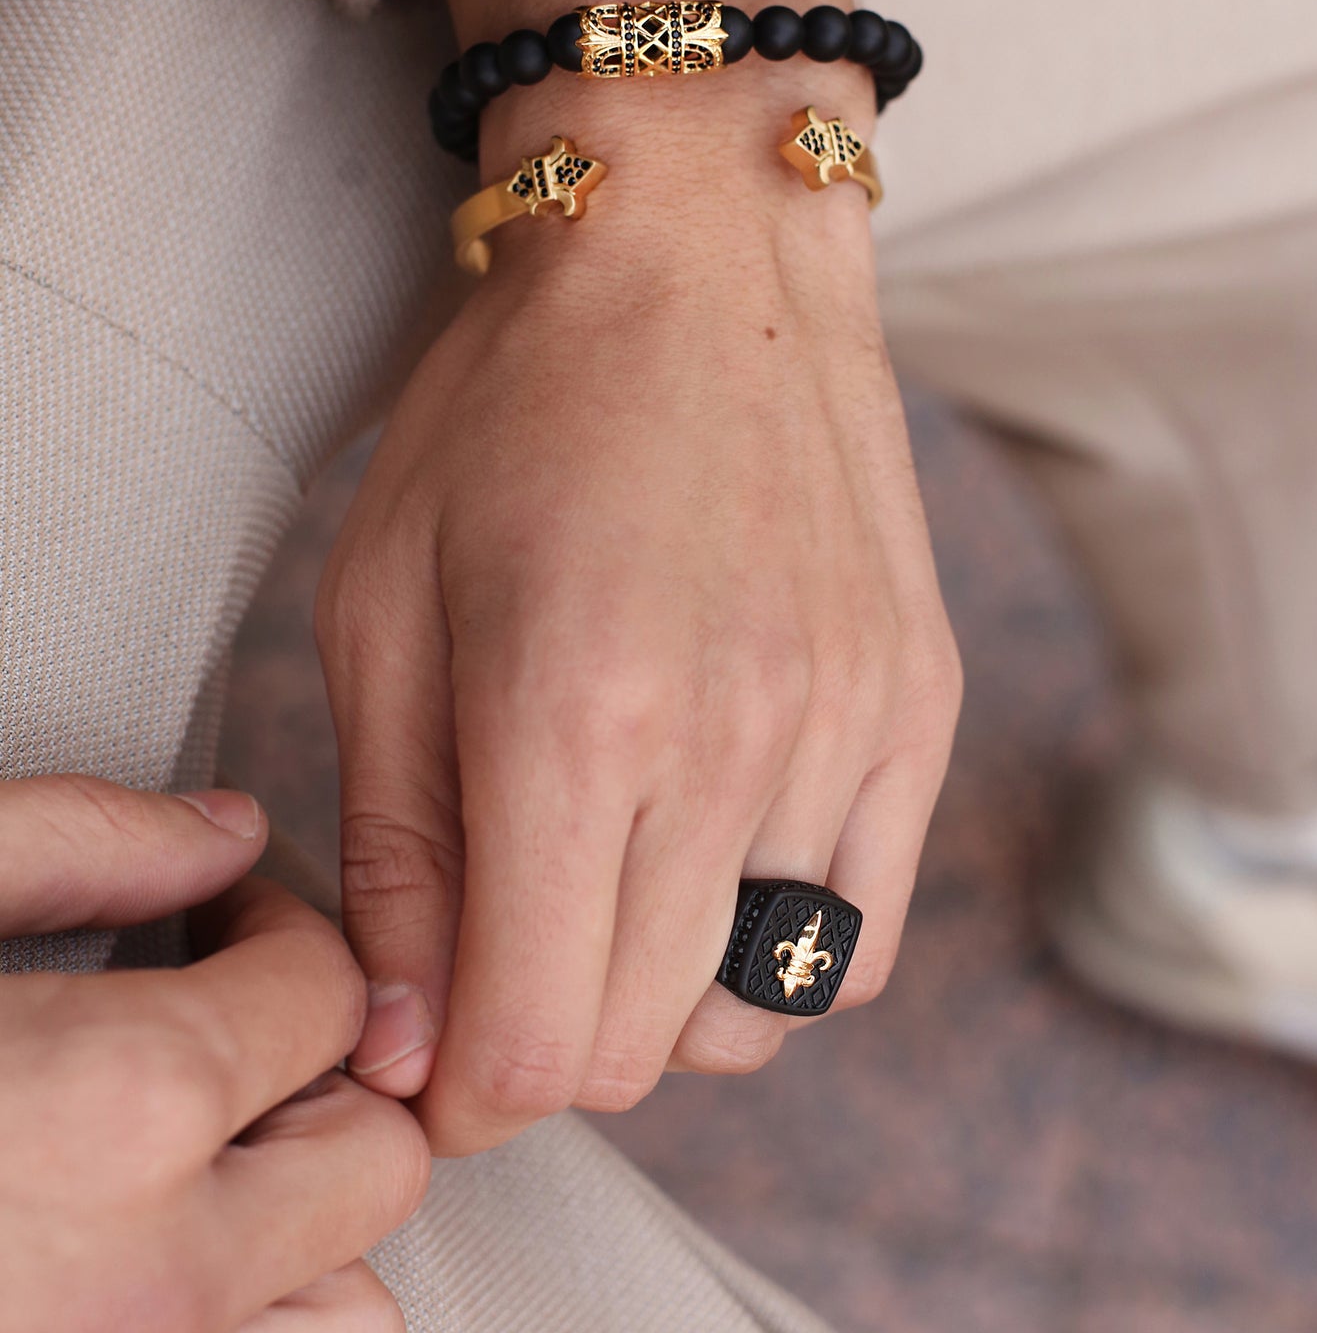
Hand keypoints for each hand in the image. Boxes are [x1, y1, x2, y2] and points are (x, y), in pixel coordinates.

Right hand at [0, 776, 430, 1332]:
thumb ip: (77, 845)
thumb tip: (219, 834)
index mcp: (114, 1104)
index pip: (330, 999)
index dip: (291, 935)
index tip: (240, 931)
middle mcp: (142, 1283)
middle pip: (377, 1165)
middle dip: (324, 1080)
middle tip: (234, 1041)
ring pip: (349, 1330)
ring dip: (304, 1241)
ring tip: (207, 1178)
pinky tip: (154, 1318)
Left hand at [320, 0, 961, 1152]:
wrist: (702, 245)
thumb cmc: (511, 412)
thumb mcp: (383, 608)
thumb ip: (397, 847)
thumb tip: (408, 1048)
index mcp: (574, 717)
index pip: (535, 1047)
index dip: (463, 1087)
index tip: (430, 1050)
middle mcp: (736, 744)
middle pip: (638, 1052)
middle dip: (543, 1044)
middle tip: (498, 949)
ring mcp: (849, 732)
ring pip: (750, 1018)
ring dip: (655, 1000)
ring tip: (607, 885)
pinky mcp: (918, 714)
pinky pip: (856, 945)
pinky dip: (772, 951)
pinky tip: (714, 857)